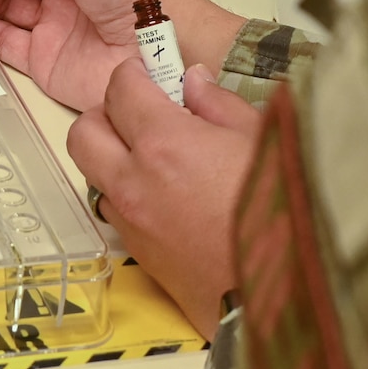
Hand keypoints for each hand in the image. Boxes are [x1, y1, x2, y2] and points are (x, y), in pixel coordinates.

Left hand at [67, 60, 261, 336]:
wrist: (284, 296)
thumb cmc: (283, 214)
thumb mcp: (264, 140)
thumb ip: (220, 104)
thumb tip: (194, 82)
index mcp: (164, 142)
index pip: (120, 88)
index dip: (134, 72)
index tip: (153, 72)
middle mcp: (135, 181)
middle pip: (84, 131)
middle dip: (107, 113)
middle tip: (143, 112)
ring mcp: (132, 222)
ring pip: (93, 173)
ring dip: (113, 156)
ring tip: (156, 155)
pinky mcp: (140, 256)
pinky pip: (115, 211)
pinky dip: (128, 193)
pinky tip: (167, 194)